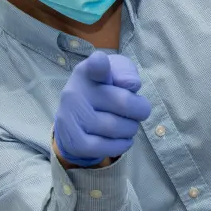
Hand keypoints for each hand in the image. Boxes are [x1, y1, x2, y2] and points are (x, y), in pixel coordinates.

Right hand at [53, 52, 152, 167]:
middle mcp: (75, 92)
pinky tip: (122, 139)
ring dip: (130, 129)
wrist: (79, 117)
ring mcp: (70, 118)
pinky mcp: (73, 141)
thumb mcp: (115, 73)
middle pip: (123, 102)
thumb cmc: (105, 90)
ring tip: (127, 125)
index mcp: (88, 72)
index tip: (101, 63)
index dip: (99, 65)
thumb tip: (130, 85)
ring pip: (115, 127)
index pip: (94, 66)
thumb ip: (125, 72)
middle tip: (139, 111)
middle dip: (140, 110)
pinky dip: (120, 145)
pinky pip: (103, 147)